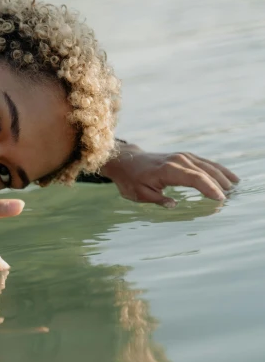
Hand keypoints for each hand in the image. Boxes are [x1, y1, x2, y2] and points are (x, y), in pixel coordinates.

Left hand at [100, 144, 238, 207]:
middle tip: (230, 198)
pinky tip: (227, 176)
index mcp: (167, 170)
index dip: (208, 188)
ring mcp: (181, 156)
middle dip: (219, 184)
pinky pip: (203, 162)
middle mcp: (177, 160)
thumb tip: (174, 205)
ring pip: (206, 165)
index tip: (219, 199)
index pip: (193, 178)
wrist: (125, 160)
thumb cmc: (131, 180)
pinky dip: (216, 168)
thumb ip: (158, 200)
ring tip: (235, 186)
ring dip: (222, 175)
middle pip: (204, 171)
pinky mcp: (183, 156)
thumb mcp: (140, 194)